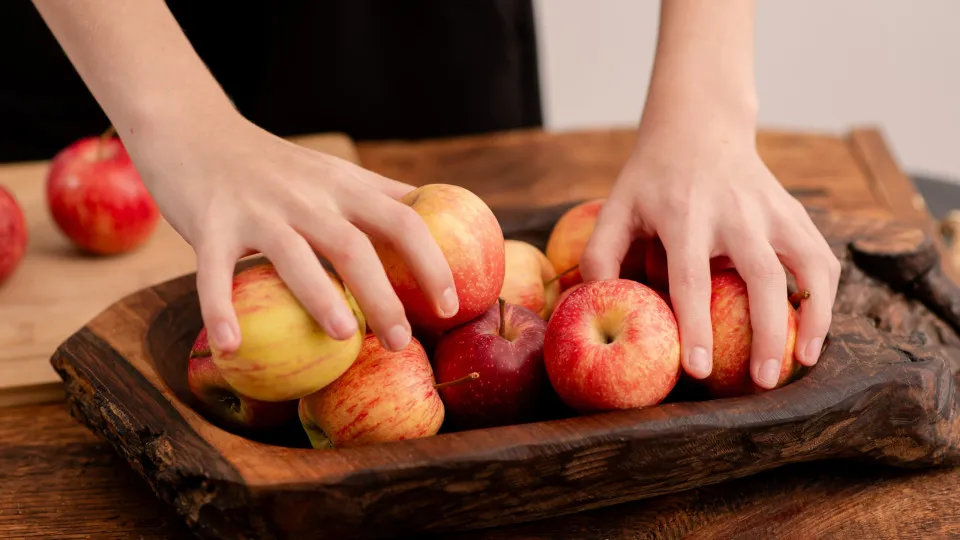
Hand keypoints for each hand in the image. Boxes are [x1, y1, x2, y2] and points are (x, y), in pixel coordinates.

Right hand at [124, 112, 457, 353]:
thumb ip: (381, 196)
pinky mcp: (210, 224)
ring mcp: (257, 209)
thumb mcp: (334, 172)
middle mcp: (306, 197)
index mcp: (344, 187)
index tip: (449, 305)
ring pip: (293, 255)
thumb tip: (436, 221)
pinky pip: (214, 271)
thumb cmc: (276, 166)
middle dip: (383, 297)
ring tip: (345, 337)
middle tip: (400, 343)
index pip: (404, 222)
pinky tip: (230, 346)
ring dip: (320, 297)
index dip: (432, 264)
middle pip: (354, 246)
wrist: (196, 129)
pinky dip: (220, 308)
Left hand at [580, 120, 840, 388]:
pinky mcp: (795, 212)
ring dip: (813, 315)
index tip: (699, 370)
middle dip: (767, 332)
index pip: (691, 276)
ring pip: (808, 264)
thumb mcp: (617, 205)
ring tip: (804, 362)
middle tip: (763, 382)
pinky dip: (825, 296)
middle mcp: (735, 211)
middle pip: (761, 276)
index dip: (696, 324)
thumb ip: (601, 253)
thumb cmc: (651, 178)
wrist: (699, 126)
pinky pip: (820, 257)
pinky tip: (815, 330)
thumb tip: (594, 305)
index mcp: (685, 213)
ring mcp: (772, 210)